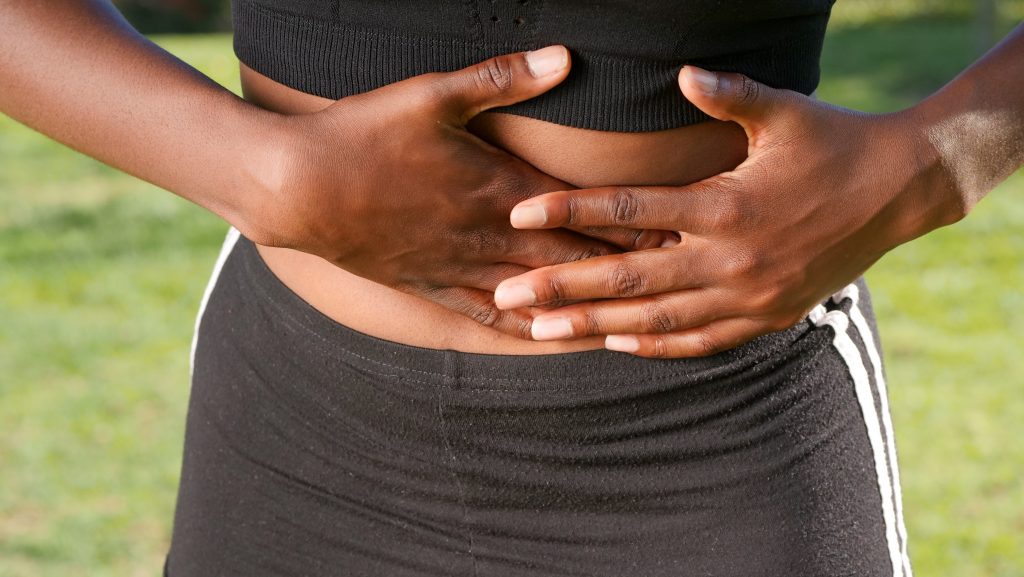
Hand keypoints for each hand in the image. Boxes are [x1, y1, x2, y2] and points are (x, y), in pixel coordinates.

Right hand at [238, 46, 667, 337]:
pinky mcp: (430, 284)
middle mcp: (487, 234)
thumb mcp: (432, 94)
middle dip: (623, 271)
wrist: (298, 188)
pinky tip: (545, 337)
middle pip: (570, 258)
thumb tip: (566, 57)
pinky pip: (487, 315)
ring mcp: (459, 265)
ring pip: (536, 294)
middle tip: (671, 284)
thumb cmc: (363, 134)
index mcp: (495, 186)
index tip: (674, 232)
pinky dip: (524, 327)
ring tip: (625, 323)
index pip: (578, 211)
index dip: (629, 223)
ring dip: (584, 307)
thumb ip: (503, 79)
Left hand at [493, 66, 959, 356]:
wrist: (901, 191)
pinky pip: (701, 340)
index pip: (631, 209)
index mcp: (728, 205)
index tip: (518, 216)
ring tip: (541, 333)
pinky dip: (657, 345)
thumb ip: (729, 95)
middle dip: (562, 288)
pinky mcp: (767, 317)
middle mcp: (732, 260)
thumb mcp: (786, 111)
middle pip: (629, 277)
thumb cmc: (836, 141)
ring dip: (595, 325)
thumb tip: (681, 74)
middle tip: (506, 298)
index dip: (571, 210)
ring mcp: (750, 296)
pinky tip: (617, 344)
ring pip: (657, 319)